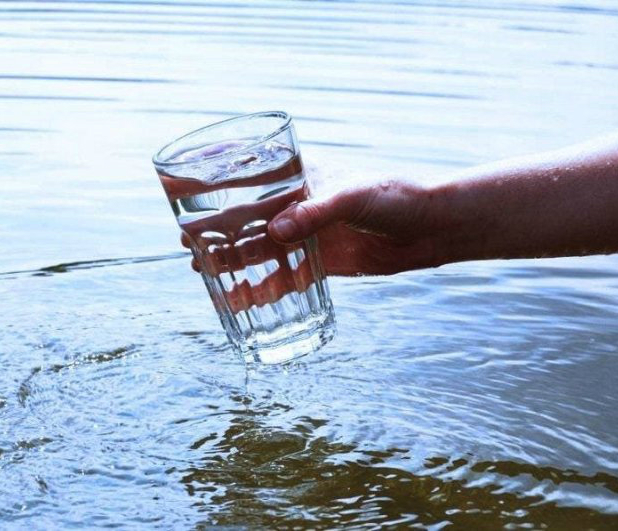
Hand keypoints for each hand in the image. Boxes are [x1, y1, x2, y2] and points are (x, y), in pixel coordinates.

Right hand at [183, 180, 444, 276]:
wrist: (431, 228)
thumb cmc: (396, 196)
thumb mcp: (355, 197)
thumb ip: (316, 213)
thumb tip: (276, 231)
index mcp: (302, 175)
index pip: (251, 174)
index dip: (218, 183)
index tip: (187, 192)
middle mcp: (298, 203)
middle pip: (247, 215)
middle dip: (216, 228)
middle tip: (188, 242)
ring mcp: (307, 233)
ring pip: (260, 246)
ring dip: (232, 258)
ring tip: (203, 269)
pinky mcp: (320, 261)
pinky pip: (284, 274)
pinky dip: (264, 285)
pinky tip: (245, 299)